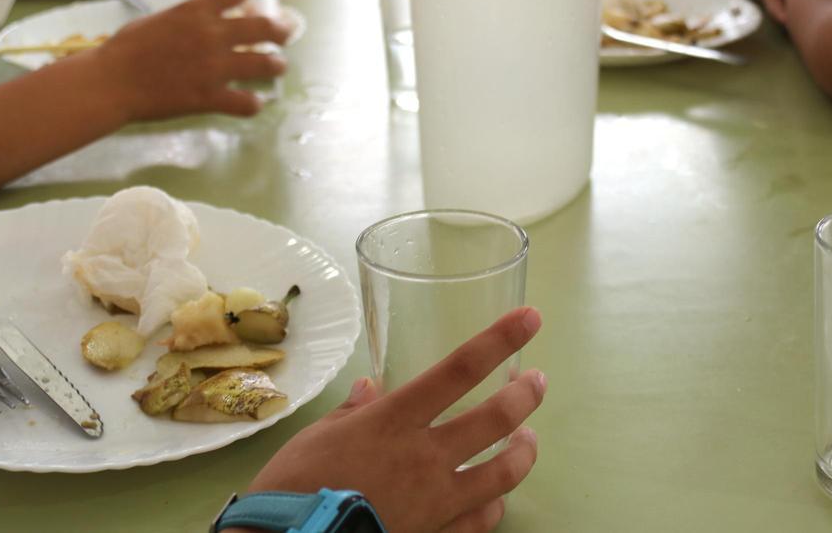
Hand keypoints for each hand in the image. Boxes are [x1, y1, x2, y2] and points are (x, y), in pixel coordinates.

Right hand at [96, 0, 292, 120]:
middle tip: (287, 31)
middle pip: (264, 26)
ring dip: (276, 64)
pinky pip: (245, 103)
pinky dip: (254, 103)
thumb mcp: (160, 19)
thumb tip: (201, 19)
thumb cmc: (126, 49)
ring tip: (277, 65)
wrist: (110, 82)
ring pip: (264, 64)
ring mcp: (213, 68)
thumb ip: (187, 17)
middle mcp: (211, 35)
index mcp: (196, 10)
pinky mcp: (208, 97)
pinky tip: (254, 102)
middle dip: (283, 29)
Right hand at [242, 307, 545, 532]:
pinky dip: (497, 503)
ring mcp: (438, 502)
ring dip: (525, 451)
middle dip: (526, 396)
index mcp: (394, 421)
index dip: (499, 340)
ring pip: (504, 474)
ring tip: (529, 438)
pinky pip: (483, 520)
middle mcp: (425, 457)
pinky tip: (498, 496)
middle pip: (496, 420)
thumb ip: (352, 412)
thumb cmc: (294, 485)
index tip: (529, 318)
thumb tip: (370, 388)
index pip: (459, 370)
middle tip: (536, 382)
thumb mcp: (317, 436)